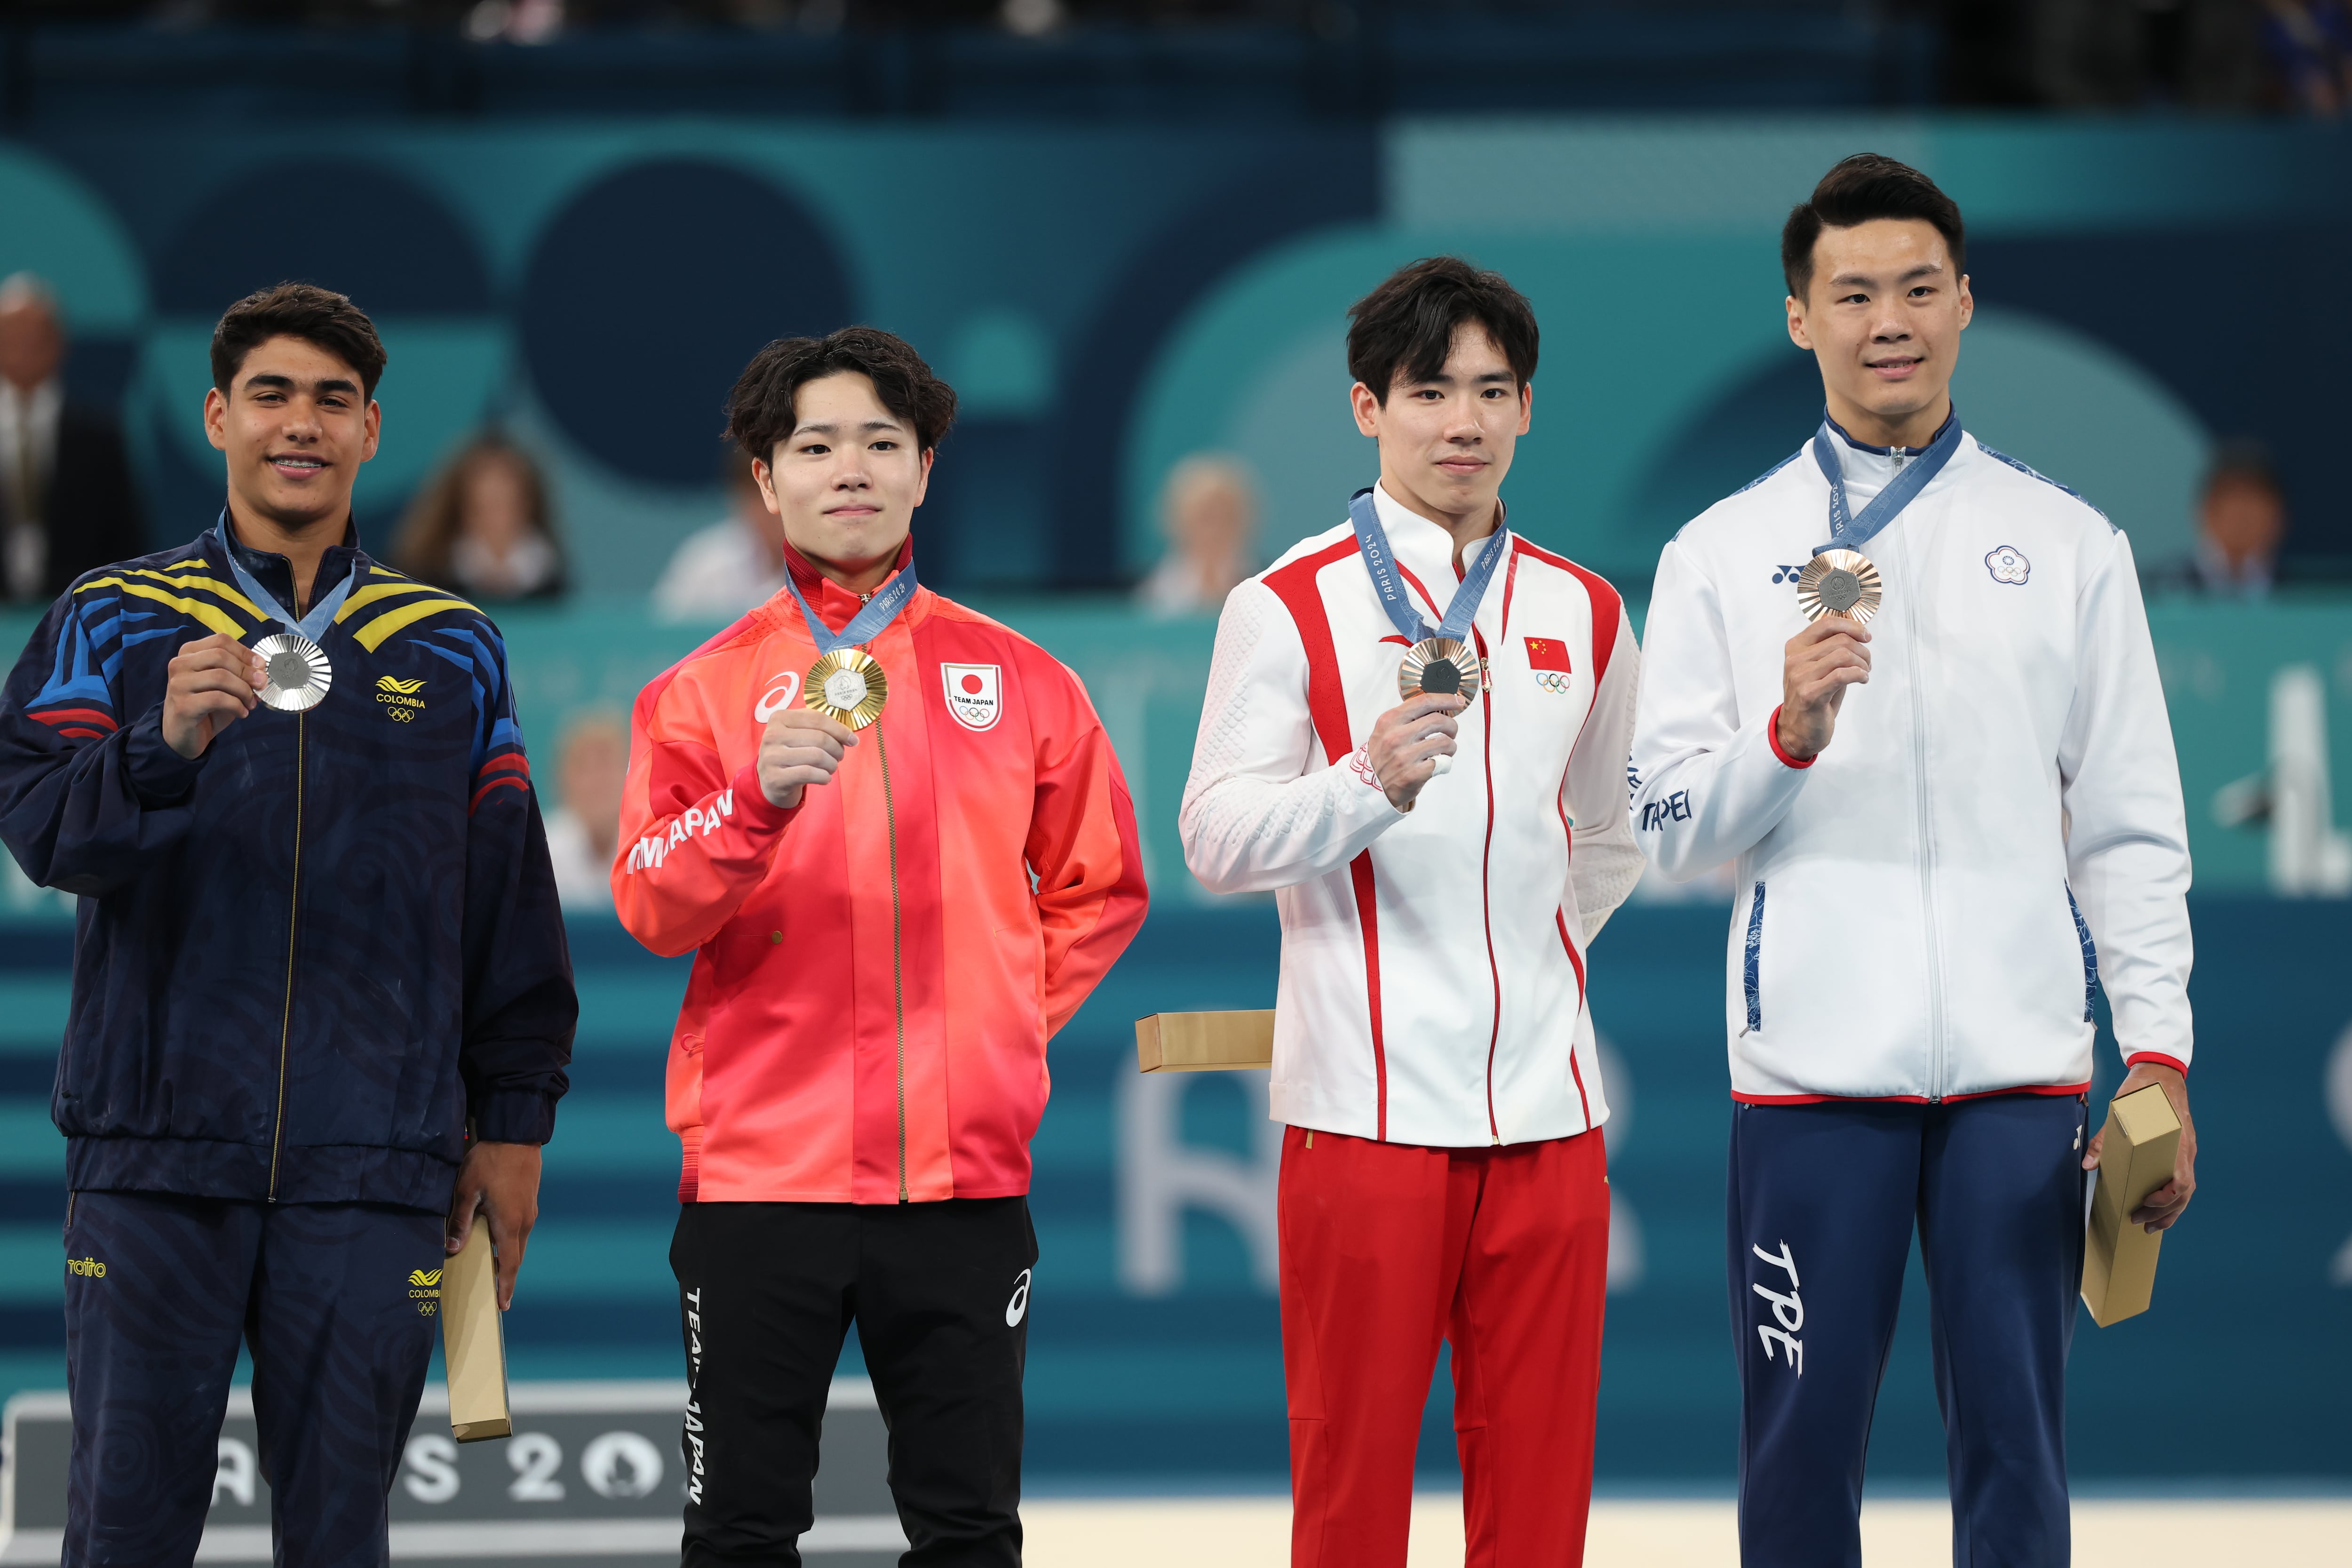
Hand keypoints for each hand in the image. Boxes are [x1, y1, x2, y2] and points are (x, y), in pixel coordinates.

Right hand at [162, 634, 265, 760]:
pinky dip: (236, 705)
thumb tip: (261, 670)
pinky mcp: (183, 705)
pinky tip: (242, 713)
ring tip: (251, 703)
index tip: (261, 666)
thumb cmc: (206, 706)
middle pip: (221, 656)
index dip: (245, 652)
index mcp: (189, 652)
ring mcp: (178, 684)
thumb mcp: (224, 685)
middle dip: (247, 671)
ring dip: (244, 690)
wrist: (182, 734)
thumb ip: (239, 673)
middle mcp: (179, 664)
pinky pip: (218, 699)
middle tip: (261, 685)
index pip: (221, 640)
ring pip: (220, 676)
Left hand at [446, 1140, 541, 1310]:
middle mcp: (525, 1220)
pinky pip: (521, 1227)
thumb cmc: (490, 1161)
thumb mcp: (467, 1190)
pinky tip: (498, 1235)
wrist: (515, 1134)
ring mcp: (530, 1209)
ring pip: (519, 1241)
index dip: (506, 1286)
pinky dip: (511, 1239)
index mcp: (510, 1223)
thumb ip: (460, 1221)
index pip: (510, 1264)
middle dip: (507, 1275)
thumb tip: (451, 1249)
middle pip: (517, 1256)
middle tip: (497, 1292)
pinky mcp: (530, 1199)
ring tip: (495, 1266)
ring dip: (509, 1256)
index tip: (503, 1305)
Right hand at [758, 708, 856, 808]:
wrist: (769, 781)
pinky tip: (824, 778)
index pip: (818, 719)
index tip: (852, 740)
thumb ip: (821, 728)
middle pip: (820, 739)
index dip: (840, 730)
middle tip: (839, 757)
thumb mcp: (799, 734)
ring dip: (832, 765)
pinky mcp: (775, 777)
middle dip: (837, 749)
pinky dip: (824, 777)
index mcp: (780, 717)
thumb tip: (850, 737)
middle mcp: (772, 735)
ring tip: (831, 767)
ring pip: (817, 756)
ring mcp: (771, 757)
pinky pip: (809, 774)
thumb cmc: (791, 753)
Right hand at [1367, 692, 1466, 811]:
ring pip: (1444, 742)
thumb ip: (1407, 717)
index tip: (1458, 701)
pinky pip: (1442, 763)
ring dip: (1451, 746)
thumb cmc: (1382, 756)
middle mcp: (1395, 736)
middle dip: (1451, 725)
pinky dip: (1445, 763)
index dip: (1446, 699)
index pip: (1424, 702)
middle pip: (1438, 720)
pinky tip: (1439, 764)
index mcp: (1389, 721)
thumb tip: (1438, 707)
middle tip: (1451, 731)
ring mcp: (1404, 756)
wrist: (1370, 786)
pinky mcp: (1412, 775)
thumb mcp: (1386, 730)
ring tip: (1445, 750)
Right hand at [1777, 616, 1870, 761]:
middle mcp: (1795, 660)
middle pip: (1840, 640)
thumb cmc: (1813, 697)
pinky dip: (1859, 674)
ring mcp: (1800, 677)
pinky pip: (1842, 675)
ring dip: (1862, 663)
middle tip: (1868, 662)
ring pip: (1843, 655)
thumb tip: (1853, 629)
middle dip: (1862, 649)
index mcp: (1795, 647)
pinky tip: (1862, 679)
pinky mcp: (1810, 694)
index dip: (1852, 626)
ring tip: (1864, 672)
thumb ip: (1830, 647)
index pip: (1826, 624)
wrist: (1799, 729)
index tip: (1865, 636)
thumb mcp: (1818, 667)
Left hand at [2083, 1062, 2196, 1232]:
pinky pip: (2182, 1179)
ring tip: (2150, 1226)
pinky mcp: (2181, 1150)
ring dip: (2170, 1211)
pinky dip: (2172, 1197)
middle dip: (2163, 1212)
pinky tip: (2157, 1207)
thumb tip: (2088, 1164)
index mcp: (2175, 1142)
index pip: (2182, 1180)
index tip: (2145, 1202)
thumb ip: (2105, 1139)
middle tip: (2138, 1222)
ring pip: (2186, 1190)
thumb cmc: (2143, 1091)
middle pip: (2184, 1192)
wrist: (2161, 1074)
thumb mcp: (2121, 1110)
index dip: (2166, 1197)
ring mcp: (2186, 1151)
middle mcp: (2185, 1150)